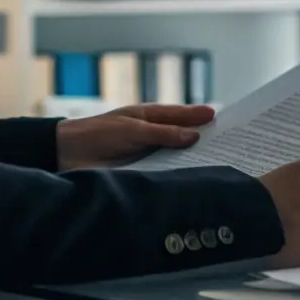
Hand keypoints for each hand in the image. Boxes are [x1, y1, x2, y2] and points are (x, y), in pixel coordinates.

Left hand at [55, 103, 213, 170]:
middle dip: (204, 141)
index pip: (182, 115)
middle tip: (231, 145)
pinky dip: (178, 177)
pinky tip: (193, 184)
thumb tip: (195, 136)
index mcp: (150, 117)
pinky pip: (165, 175)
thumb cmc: (98, 134)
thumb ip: (163, 133)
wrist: (68, 155)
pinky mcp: (144, 175)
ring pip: (177, 158)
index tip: (225, 119)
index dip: (201, 116)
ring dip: (193, 162)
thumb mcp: (133, 129)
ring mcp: (149, 156)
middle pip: (183, 138)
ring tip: (220, 167)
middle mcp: (153, 136)